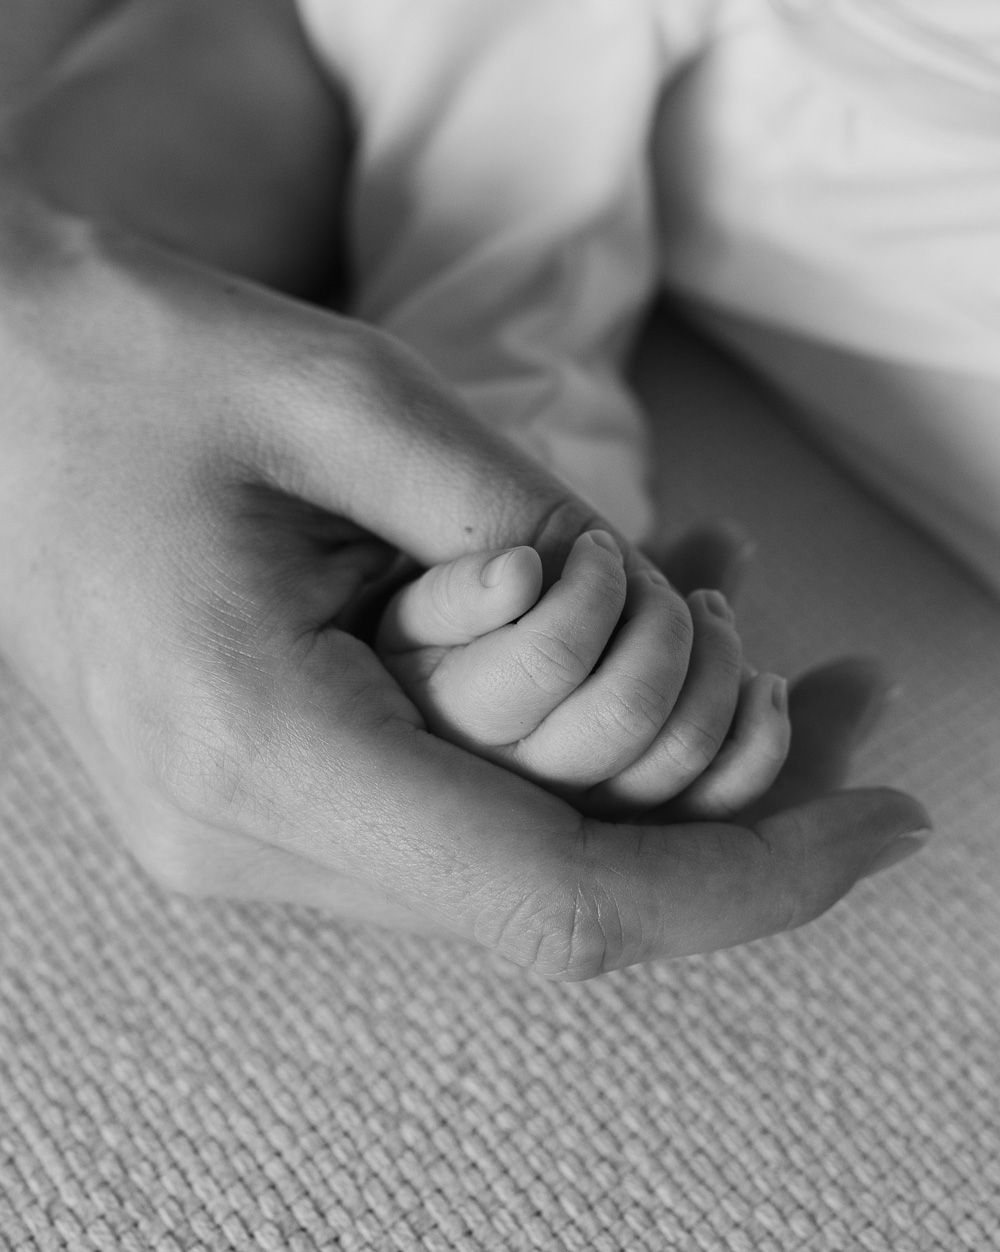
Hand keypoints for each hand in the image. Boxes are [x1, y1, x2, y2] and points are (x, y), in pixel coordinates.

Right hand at [0, 185, 929, 977]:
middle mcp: (241, 835)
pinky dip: (561, 732)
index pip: (558, 894)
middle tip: (847, 694)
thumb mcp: (346, 394)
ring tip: (747, 617)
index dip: (746, 880)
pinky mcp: (249, 793)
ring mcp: (236, 831)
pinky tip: (639, 612)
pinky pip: (447, 799)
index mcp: (257, 747)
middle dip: (728, 806)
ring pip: (508, 854)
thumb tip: (646, 603)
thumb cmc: (127, 361)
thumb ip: (513, 514)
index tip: (878, 825)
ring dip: (649, 759)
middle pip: (553, 891)